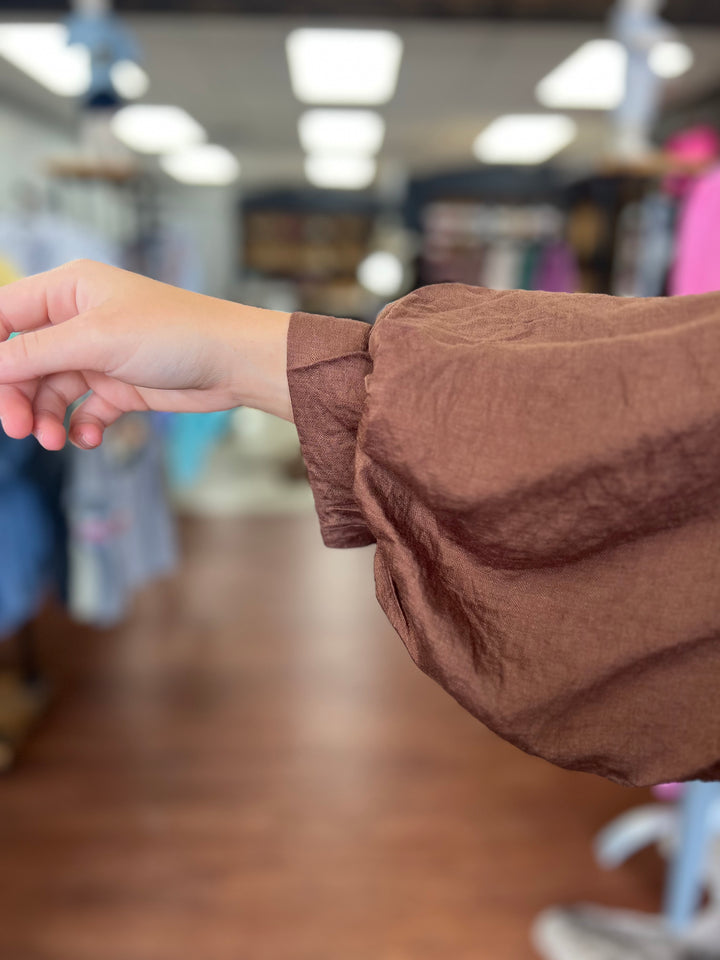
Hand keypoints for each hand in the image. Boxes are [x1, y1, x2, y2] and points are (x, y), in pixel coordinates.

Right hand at [0, 259, 291, 449]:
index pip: (5, 315)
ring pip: (51, 390)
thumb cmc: (175, 334)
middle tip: (19, 429)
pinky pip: (83, 410)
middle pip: (23, 360)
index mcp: (70, 290)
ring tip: (54, 441)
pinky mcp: (119, 386)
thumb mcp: (97, 340)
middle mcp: (79, 320)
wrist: (235, 363)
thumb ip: (37, 353)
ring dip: (46, 417)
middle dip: (17, 395)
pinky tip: (87, 439)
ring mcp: (99, 354)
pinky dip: (80, 426)